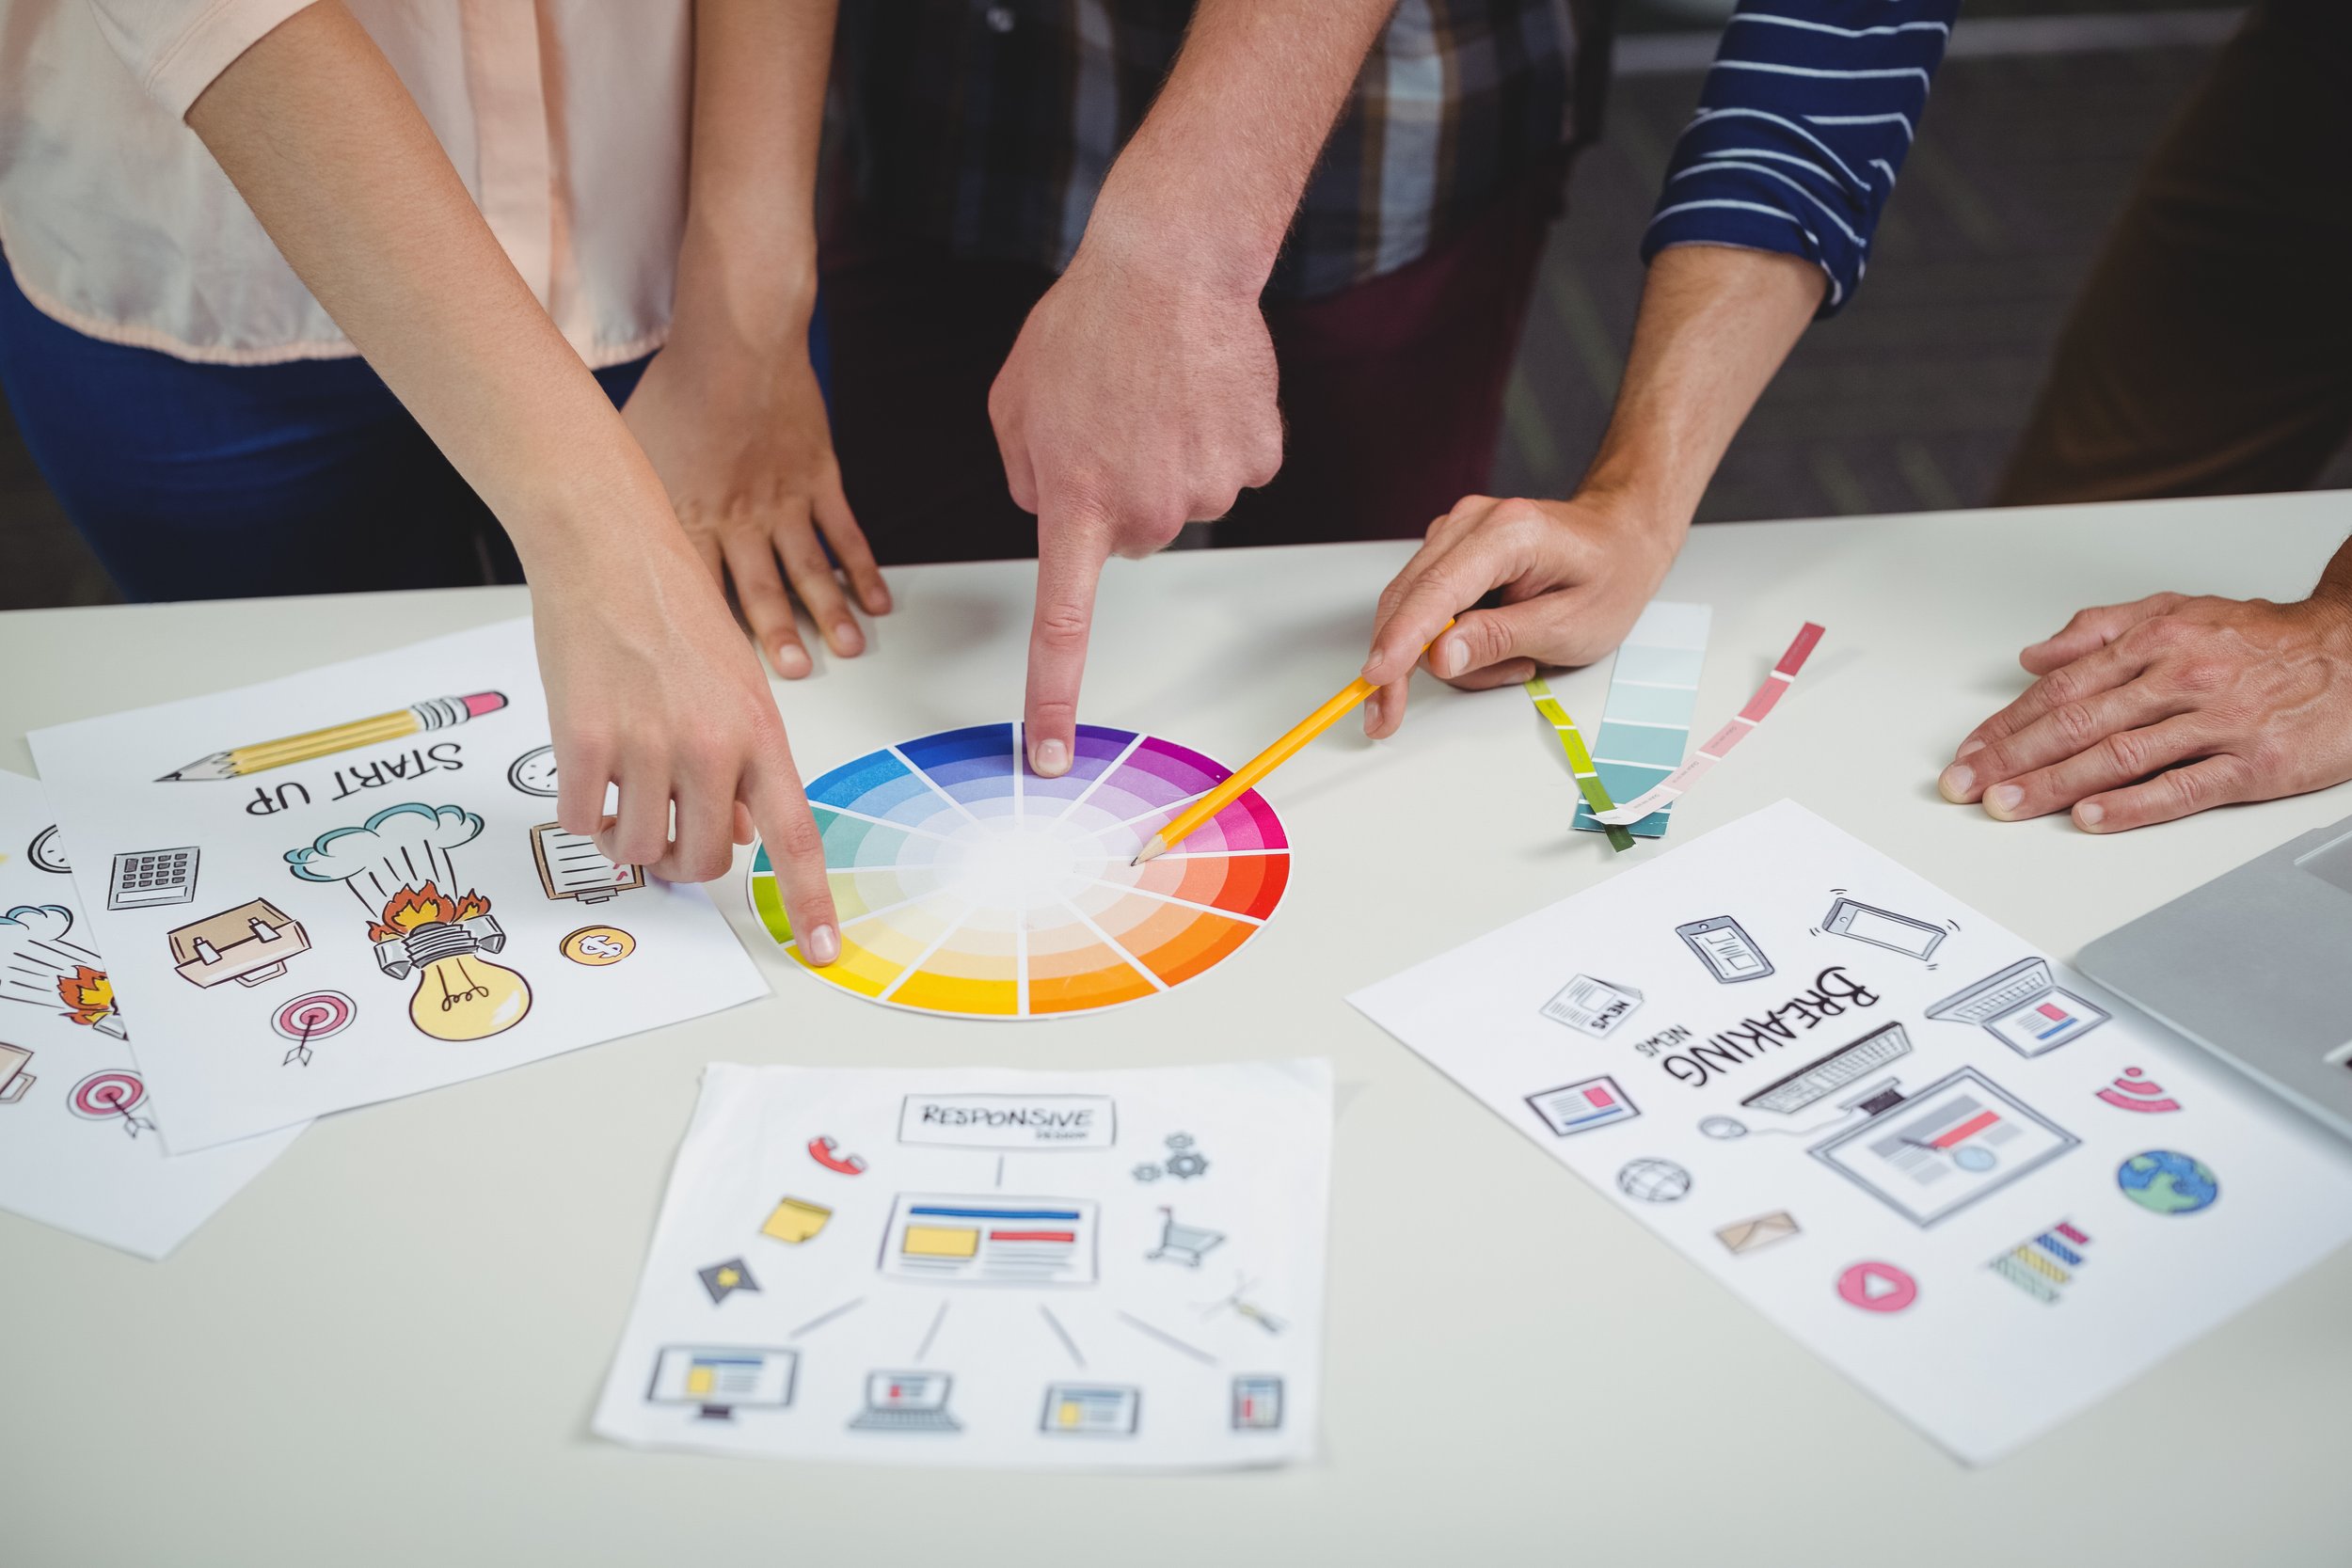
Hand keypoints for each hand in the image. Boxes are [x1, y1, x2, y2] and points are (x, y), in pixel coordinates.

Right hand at [532, 534, 840, 962]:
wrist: (608, 550)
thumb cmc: (674, 611)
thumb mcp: (737, 685)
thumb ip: (743, 760)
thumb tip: (737, 829)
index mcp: (760, 734)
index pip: (794, 837)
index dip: (808, 901)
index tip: (821, 948)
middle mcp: (710, 747)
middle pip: (703, 861)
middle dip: (682, 860)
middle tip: (667, 829)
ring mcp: (646, 746)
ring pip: (640, 849)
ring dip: (627, 840)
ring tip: (622, 796)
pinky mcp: (584, 741)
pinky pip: (582, 821)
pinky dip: (582, 814)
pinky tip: (588, 776)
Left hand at [624, 307, 889, 680]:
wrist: (734, 343)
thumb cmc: (677, 390)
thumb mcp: (631, 453)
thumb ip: (628, 505)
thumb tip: (599, 541)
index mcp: (690, 518)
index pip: (701, 592)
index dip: (712, 637)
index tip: (719, 674)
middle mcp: (740, 518)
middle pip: (760, 592)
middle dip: (779, 638)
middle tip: (794, 674)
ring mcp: (785, 502)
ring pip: (809, 570)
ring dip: (828, 613)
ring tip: (846, 650)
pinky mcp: (819, 478)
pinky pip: (845, 533)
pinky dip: (862, 568)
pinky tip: (875, 600)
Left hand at [989, 239, 1281, 773]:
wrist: (1172, 261)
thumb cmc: (1085, 325)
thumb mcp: (1014, 404)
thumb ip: (1025, 476)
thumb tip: (1052, 510)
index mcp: (1073, 505)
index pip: (1061, 625)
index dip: (1054, 696)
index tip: (1052, 756)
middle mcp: (1144, 513)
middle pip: (1131, 536)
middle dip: (1117, 489)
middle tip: (1111, 418)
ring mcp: (1207, 490)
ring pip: (1183, 501)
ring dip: (1168, 457)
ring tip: (1157, 391)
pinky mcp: (1256, 461)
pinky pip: (1232, 469)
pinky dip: (1219, 436)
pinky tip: (1203, 389)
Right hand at [1359, 489, 1681, 735]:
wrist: (1622, 539)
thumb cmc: (1609, 577)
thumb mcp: (1569, 625)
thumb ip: (1500, 639)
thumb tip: (1440, 655)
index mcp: (1508, 533)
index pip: (1436, 591)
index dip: (1401, 639)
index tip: (1377, 677)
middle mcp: (1471, 523)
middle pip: (1407, 598)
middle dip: (1399, 662)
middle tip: (1388, 715)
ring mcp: (1456, 533)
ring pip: (1413, 607)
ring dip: (1445, 653)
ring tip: (1512, 661)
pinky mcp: (1451, 551)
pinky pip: (1427, 604)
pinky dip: (1449, 638)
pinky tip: (1495, 645)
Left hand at [1938, 589, 2351, 831]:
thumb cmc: (2264, 638)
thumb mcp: (2178, 610)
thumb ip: (2100, 629)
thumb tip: (2033, 656)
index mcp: (2155, 641)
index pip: (2062, 687)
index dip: (2007, 724)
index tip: (1969, 752)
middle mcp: (2180, 677)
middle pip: (2077, 722)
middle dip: (2012, 757)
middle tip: (1968, 786)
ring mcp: (2218, 720)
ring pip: (2119, 754)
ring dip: (2054, 784)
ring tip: (2008, 805)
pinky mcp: (2255, 762)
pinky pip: (2184, 786)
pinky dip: (2134, 804)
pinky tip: (2091, 817)